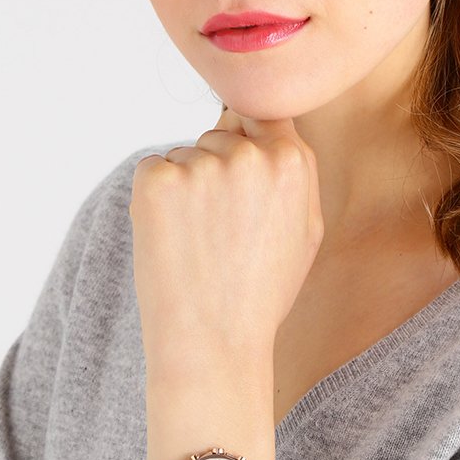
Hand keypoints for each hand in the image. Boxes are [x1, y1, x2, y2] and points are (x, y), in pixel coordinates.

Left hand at [129, 105, 323, 375]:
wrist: (213, 344)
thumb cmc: (261, 292)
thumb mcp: (306, 230)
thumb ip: (296, 170)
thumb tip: (273, 122)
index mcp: (292, 162)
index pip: (261, 114)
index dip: (247, 141)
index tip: (239, 177)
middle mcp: (248, 155)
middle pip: (219, 134)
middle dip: (215, 169)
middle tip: (219, 230)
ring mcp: (201, 164)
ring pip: (185, 155)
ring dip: (184, 188)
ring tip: (197, 243)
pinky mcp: (156, 180)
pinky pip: (153, 170)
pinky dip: (154, 198)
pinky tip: (172, 240)